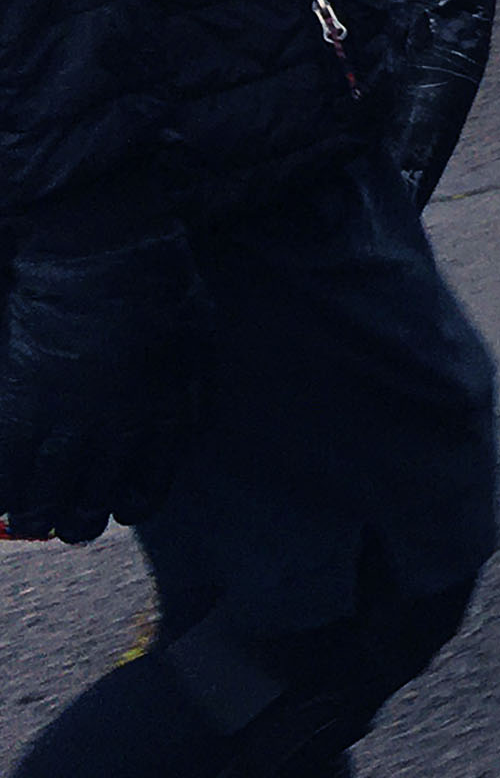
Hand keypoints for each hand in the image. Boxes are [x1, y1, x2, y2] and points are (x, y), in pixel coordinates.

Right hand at [0, 214, 200, 541]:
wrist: (107, 255)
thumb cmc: (162, 292)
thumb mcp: (201, 351)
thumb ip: (193, 404)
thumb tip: (186, 444)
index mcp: (161, 423)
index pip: (144, 498)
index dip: (126, 506)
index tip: (113, 500)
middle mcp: (113, 434)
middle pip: (87, 513)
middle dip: (74, 522)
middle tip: (63, 513)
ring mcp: (63, 423)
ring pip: (39, 505)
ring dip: (32, 516)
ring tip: (26, 513)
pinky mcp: (20, 407)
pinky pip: (4, 474)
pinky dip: (2, 490)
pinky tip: (5, 489)